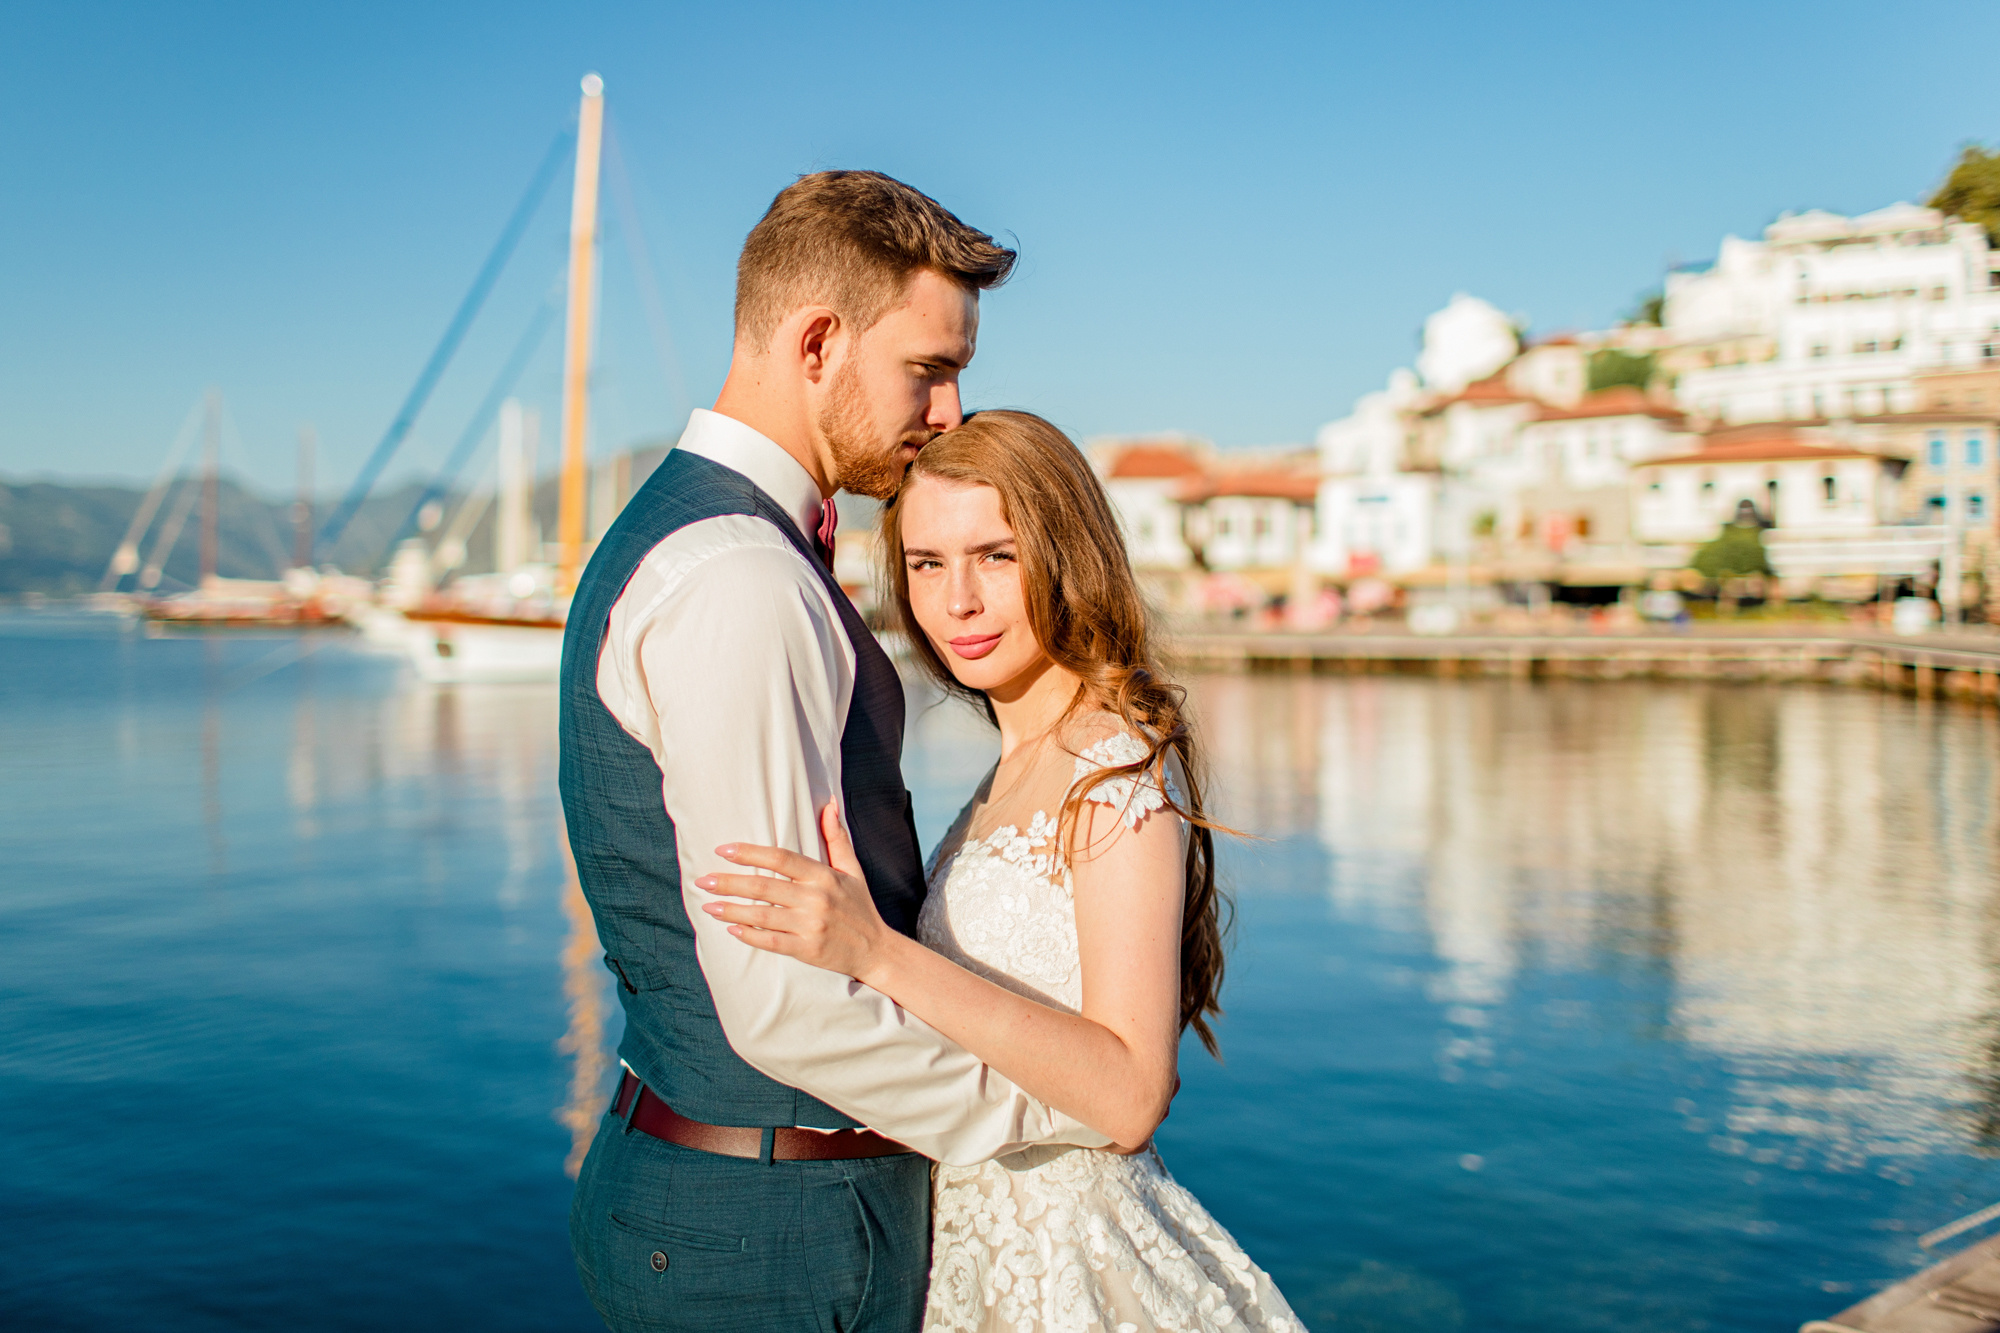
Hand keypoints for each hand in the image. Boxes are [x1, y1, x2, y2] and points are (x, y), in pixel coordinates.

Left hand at [695, 804, 893, 985]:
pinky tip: (730, 930)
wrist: (876, 950)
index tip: (723, 850)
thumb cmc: (860, 907)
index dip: (750, 853)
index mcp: (824, 876)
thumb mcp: (853, 869)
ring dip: (731, 910)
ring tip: (708, 905)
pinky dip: (750, 936)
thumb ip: (836, 838)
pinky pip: (772, 942)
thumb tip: (828, 803)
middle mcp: (816, 899)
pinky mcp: (807, 949)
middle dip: (729, 882)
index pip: (781, 858)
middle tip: (702, 880)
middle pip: (764, 887)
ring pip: (762, 915)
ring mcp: (811, 926)